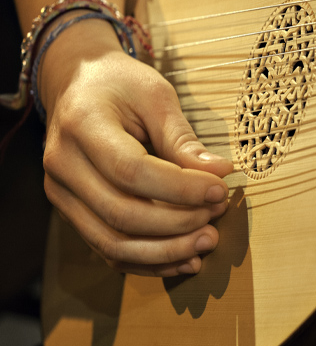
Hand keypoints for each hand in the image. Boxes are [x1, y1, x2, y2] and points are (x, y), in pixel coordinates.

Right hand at [39, 19, 232, 276]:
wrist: (77, 84)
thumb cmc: (121, 85)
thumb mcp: (156, 96)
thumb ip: (183, 138)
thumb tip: (221, 174)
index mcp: (83, 126)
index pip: (131, 171)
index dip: (180, 188)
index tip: (220, 189)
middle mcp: (64, 165)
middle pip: (121, 213)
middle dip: (178, 223)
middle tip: (218, 214)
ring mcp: (63, 194)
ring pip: (112, 242)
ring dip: (166, 251)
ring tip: (207, 242)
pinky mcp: (72, 212)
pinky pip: (108, 250)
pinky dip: (148, 262)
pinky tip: (184, 259)